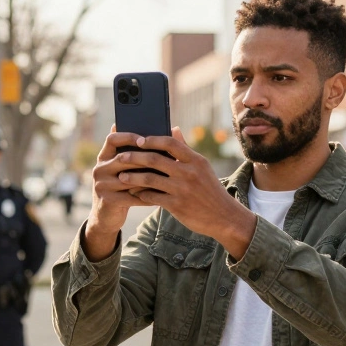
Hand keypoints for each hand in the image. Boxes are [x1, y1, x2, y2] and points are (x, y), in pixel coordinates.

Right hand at [83, 125, 155, 260]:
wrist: (105, 217)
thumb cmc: (122, 189)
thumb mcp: (123, 171)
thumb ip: (134, 156)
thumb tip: (159, 136)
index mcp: (103, 157)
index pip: (112, 139)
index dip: (128, 136)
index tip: (144, 138)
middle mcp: (99, 169)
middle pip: (122, 158)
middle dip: (144, 158)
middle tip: (164, 158)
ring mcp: (101, 185)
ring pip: (129, 178)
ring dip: (148, 177)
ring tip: (166, 176)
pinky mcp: (107, 200)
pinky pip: (131, 197)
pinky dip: (148, 196)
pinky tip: (162, 195)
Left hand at [116, 128, 256, 258]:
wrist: (223, 217)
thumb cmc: (210, 189)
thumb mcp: (202, 167)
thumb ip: (185, 149)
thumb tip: (173, 129)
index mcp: (195, 160)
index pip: (170, 143)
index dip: (151, 140)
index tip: (138, 140)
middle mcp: (189, 173)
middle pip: (155, 159)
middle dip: (135, 157)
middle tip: (121, 157)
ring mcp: (182, 189)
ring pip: (150, 178)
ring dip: (133, 177)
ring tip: (121, 176)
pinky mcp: (177, 206)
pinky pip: (153, 197)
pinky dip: (141, 194)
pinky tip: (133, 192)